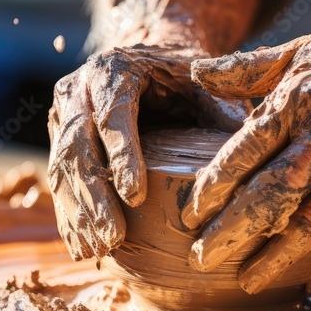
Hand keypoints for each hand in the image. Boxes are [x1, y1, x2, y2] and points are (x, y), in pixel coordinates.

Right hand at [48, 43, 250, 259]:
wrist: (147, 59)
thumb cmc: (183, 76)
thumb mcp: (207, 84)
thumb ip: (225, 110)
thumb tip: (254, 154)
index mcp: (113, 69)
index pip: (112, 113)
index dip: (122, 155)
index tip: (135, 196)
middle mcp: (77, 89)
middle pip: (77, 145)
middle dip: (95, 196)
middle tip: (114, 238)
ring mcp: (62, 115)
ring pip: (61, 167)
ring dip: (79, 213)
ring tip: (100, 251)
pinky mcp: (58, 140)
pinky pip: (57, 182)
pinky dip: (70, 217)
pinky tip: (83, 249)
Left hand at [181, 22, 310, 294]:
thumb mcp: (307, 49)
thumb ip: (249, 68)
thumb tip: (197, 73)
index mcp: (299, 103)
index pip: (243, 153)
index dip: (212, 186)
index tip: (188, 213)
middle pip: (269, 198)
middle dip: (231, 232)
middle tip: (200, 258)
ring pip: (309, 226)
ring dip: (274, 258)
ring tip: (245, 282)